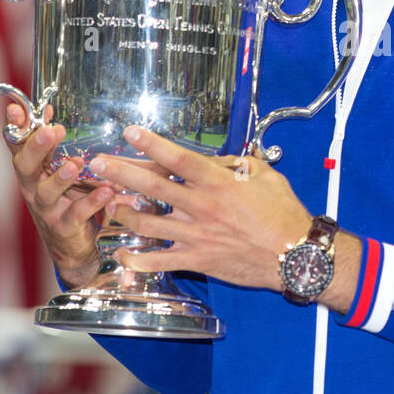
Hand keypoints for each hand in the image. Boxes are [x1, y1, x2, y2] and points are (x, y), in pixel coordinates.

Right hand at [4, 101, 114, 287]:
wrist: (72, 244)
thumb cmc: (64, 198)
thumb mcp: (53, 167)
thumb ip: (49, 142)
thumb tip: (46, 108)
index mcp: (31, 170)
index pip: (17, 145)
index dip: (15, 128)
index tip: (16, 110)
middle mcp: (33, 188)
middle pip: (26, 167)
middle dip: (36, 148)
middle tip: (49, 133)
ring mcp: (48, 209)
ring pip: (47, 193)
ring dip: (60, 178)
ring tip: (75, 165)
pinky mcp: (65, 226)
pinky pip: (77, 214)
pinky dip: (91, 203)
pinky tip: (106, 192)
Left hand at [91, 126, 313, 292]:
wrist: (295, 256)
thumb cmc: (284, 215)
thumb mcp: (267, 176)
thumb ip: (240, 165)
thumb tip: (222, 160)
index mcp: (219, 183)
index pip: (179, 158)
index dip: (152, 144)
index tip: (130, 132)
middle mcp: (203, 207)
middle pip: (153, 187)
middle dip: (121, 173)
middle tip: (98, 164)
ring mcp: (198, 235)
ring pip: (148, 223)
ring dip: (124, 213)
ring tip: (109, 203)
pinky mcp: (198, 260)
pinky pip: (160, 260)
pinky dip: (137, 259)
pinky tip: (121, 254)